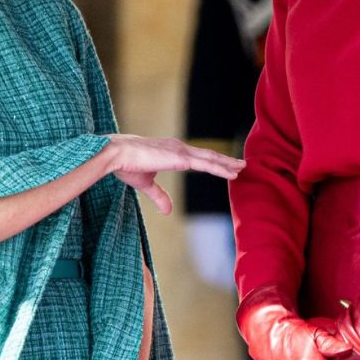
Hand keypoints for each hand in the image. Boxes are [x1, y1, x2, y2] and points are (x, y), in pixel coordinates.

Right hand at [105, 135, 244, 214]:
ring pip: (210, 158)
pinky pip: (206, 164)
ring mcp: (181, 151)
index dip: (212, 162)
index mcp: (172, 151)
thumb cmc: (127, 165)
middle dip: (225, 161)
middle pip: (208, 155)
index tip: (226, 166)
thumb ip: (159, 195)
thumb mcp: (146, 184)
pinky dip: (221, 168)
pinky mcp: (181, 158)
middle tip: (242, 165)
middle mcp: (179, 148)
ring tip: (242, 167)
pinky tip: (232, 173)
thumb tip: (168, 211)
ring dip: (227, 164)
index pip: (197, 157)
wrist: (116, 155)